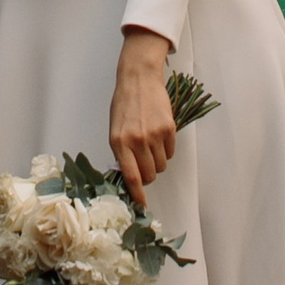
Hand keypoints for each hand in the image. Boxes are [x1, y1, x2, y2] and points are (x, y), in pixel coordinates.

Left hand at [108, 28, 177, 206]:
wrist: (139, 80)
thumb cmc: (124, 105)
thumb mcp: (114, 130)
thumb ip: (121, 153)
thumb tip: (130, 176)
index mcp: (119, 142)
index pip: (131, 177)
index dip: (137, 194)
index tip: (141, 205)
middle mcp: (137, 141)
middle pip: (150, 175)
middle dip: (148, 175)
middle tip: (144, 164)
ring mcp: (154, 135)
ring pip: (161, 165)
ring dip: (157, 162)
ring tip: (151, 145)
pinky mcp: (169, 129)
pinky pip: (170, 152)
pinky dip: (166, 150)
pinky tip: (159, 136)